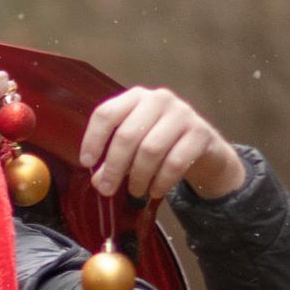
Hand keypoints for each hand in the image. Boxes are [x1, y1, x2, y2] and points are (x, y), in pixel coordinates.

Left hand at [0, 63, 14, 133]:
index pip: (0, 76)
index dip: (1, 85)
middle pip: (8, 84)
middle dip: (6, 93)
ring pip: (14, 94)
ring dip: (11, 102)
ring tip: (2, 112)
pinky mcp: (5, 112)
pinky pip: (17, 105)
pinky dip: (16, 109)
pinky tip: (7, 115)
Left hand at [80, 85, 244, 207]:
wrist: (203, 145)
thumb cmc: (161, 143)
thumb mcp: (133, 148)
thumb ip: (113, 161)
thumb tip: (98, 182)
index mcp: (136, 97)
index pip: (107, 113)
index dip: (93, 139)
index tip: (86, 163)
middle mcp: (158, 99)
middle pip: (127, 135)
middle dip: (114, 167)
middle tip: (107, 189)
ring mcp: (182, 114)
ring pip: (151, 149)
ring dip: (139, 177)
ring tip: (135, 192)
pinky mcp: (200, 133)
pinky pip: (175, 162)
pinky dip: (161, 181)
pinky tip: (155, 191)